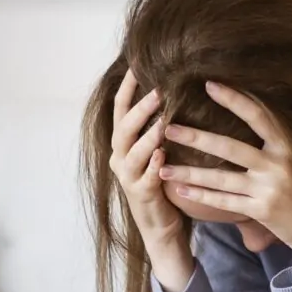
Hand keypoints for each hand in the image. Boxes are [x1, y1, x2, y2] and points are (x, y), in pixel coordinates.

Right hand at [109, 67, 197, 291]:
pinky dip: (152, 165)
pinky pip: (144, 178)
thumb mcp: (156, 150)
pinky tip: (162, 155)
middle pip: (123, 127)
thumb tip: (171, 89)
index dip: (126, 87)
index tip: (136, 64)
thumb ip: (157, 125)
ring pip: (132, 151)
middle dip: (140, 108)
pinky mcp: (141, 195)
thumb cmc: (162, 182)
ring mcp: (128, 178)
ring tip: (163, 119)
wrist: (161, 226)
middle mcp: (120, 158)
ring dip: (147, 134)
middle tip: (158, 91)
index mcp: (122, 144)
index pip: (120, 109)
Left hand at [158, 82, 291, 281]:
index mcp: (287, 144)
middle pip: (230, 147)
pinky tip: (180, 191)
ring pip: (221, 178)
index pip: (257, 115)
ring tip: (163, 168)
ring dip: (188, 173)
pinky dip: (201, 197)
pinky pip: (224, 202)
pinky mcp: (260, 211)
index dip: (234, 99)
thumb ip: (275, 132)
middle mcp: (278, 164)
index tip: (208, 85)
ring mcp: (268, 189)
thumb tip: (247, 100)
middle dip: (196, 137)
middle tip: (168, 127)